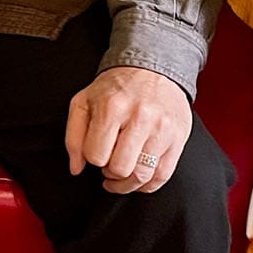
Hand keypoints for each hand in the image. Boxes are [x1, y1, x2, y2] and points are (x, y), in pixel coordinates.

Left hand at [66, 66, 190, 193]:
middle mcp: (140, 117)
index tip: (96, 152)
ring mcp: (162, 128)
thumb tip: (76, 168)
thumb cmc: (116, 87)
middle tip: (109, 165)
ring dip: (127, 183)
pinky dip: (148, 184)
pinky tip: (138, 178)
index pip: (96, 155)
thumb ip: (74, 137)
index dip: (93, 159)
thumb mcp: (84, 102)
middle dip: (110, 172)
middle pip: (120, 168)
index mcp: (112, 107)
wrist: (153, 68)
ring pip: (142, 176)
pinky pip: (163, 175)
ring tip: (122, 173)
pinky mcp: (178, 137)